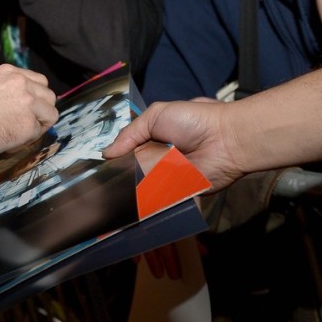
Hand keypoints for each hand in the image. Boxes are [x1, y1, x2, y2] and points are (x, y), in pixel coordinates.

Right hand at [0, 64, 57, 160]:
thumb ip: (5, 90)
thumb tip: (15, 102)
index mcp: (9, 72)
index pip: (37, 80)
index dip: (35, 96)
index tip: (30, 106)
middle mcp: (21, 83)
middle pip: (48, 95)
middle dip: (42, 109)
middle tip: (30, 120)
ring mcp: (28, 103)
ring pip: (50, 113)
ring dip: (39, 123)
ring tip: (22, 132)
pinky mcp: (29, 124)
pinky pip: (38, 131)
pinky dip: (29, 138)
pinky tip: (12, 140)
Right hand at [102, 99, 244, 191]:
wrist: (225, 139)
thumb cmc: (193, 121)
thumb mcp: (156, 115)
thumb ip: (129, 134)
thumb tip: (105, 154)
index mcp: (151, 141)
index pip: (125, 154)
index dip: (113, 161)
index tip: (97, 170)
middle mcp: (156, 161)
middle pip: (129, 173)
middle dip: (117, 178)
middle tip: (99, 186)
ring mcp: (165, 179)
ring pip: (139, 189)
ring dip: (128, 191)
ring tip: (109, 197)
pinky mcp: (176, 195)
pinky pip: (157, 201)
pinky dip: (144, 203)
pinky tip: (127, 206)